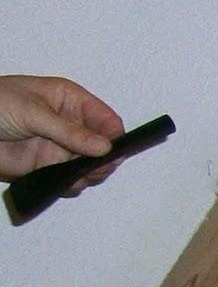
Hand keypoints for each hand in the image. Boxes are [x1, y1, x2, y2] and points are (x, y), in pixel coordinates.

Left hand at [0, 74, 122, 180]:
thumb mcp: (33, 112)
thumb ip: (69, 132)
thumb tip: (105, 147)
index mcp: (70, 101)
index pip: (106, 118)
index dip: (114, 135)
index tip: (113, 151)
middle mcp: (71, 125)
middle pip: (104, 145)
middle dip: (104, 159)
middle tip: (95, 168)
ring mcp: (60, 148)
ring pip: (91, 166)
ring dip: (90, 174)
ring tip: (78, 177)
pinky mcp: (48, 167)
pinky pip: (71, 180)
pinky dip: (73, 185)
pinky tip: (65, 183)